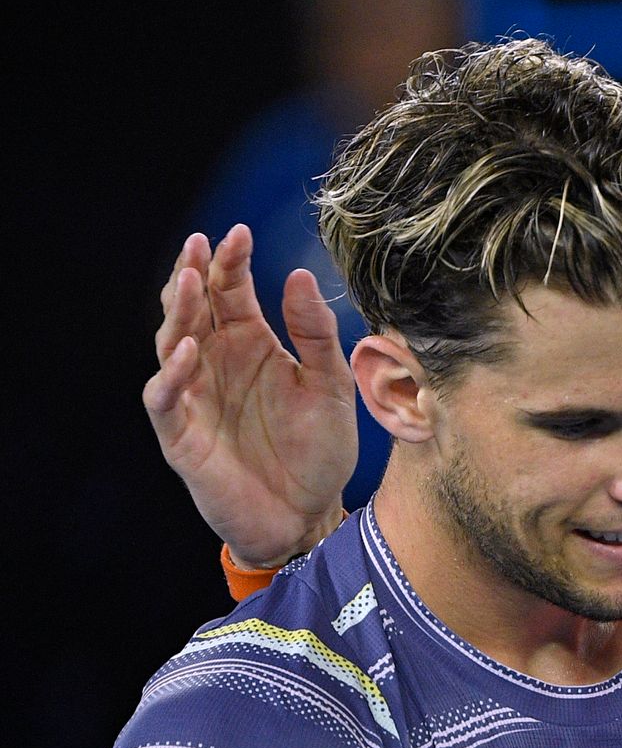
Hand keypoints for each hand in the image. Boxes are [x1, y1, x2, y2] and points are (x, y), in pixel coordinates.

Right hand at [143, 224, 358, 567]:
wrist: (310, 514)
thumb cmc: (320, 451)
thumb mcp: (330, 386)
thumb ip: (315, 334)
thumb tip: (300, 275)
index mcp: (251, 343)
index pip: (230, 291)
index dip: (231, 261)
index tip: (240, 232)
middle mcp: (217, 362)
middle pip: (193, 306)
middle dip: (192, 273)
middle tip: (199, 244)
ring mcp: (195, 395)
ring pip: (171, 343)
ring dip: (176, 313)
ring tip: (188, 281)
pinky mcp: (181, 434)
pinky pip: (166, 398)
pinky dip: (172, 374)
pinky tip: (189, 350)